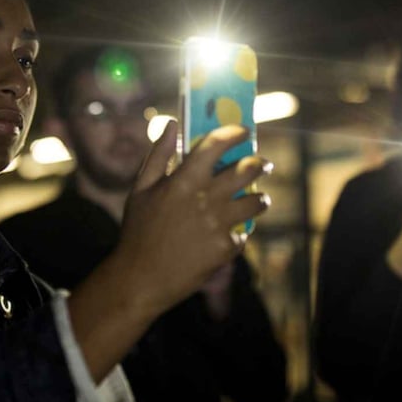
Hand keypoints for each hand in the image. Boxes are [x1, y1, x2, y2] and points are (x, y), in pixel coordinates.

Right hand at [114, 121, 270, 320]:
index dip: (234, 133)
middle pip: (246, 170)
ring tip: (260, 199)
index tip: (244, 131)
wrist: (141, 278)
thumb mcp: (141, 189)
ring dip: (260, 198)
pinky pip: (243, 233)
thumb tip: (171, 124)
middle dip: (259, 163)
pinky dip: (240, 231)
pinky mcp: (225, 248)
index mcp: (185, 180)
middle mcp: (206, 198)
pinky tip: (235, 232)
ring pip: (255, 202)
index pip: (217, 144)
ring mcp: (218, 224)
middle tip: (263, 163)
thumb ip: (159, 155)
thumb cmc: (138, 230)